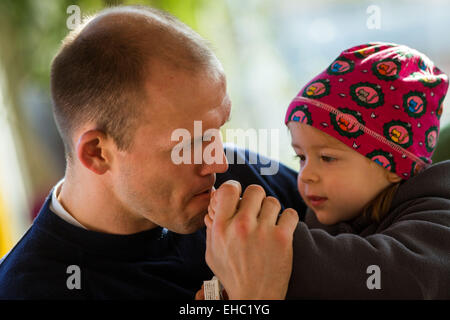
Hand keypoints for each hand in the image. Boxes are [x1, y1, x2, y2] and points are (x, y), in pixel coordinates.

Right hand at [205, 180, 298, 299]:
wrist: (255, 297)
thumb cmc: (233, 274)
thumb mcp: (212, 252)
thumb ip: (212, 227)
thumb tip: (215, 206)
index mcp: (221, 227)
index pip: (229, 189)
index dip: (235, 188)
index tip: (239, 196)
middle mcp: (241, 226)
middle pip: (255, 190)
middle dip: (256, 199)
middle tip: (256, 211)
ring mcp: (263, 231)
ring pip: (272, 201)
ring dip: (272, 211)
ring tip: (269, 224)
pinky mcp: (282, 238)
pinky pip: (290, 213)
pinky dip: (288, 219)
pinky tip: (282, 228)